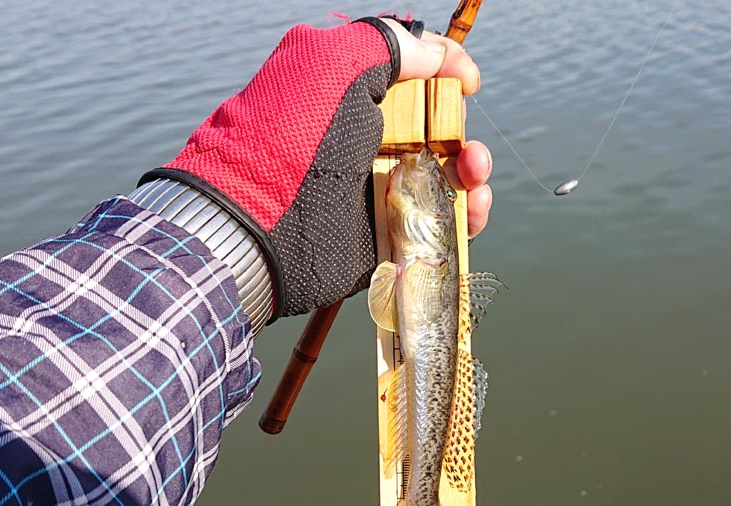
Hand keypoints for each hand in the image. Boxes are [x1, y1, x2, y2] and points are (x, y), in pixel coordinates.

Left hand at [159, 17, 490, 318]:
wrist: (257, 224)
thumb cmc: (291, 136)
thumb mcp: (329, 64)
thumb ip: (383, 44)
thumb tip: (431, 53)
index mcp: (353, 98)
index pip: (413, 77)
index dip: (447, 71)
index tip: (469, 81)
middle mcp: (367, 142)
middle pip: (437, 130)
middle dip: (464, 132)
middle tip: (467, 148)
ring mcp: (377, 192)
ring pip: (445, 177)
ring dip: (473, 174)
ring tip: (473, 180)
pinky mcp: (385, 236)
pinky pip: (438, 225)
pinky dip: (465, 217)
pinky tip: (470, 212)